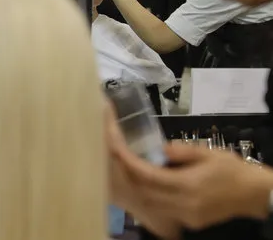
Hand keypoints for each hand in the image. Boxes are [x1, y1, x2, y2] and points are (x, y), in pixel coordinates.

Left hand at [114, 140, 272, 230]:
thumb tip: (158, 149)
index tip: (118, 150)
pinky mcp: (191, 221)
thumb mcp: (207, 152)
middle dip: (129, 176)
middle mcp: (184, 204)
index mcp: (188, 184)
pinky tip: (151, 185)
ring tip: (131, 170)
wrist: (254, 193)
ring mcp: (187, 215)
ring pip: (151, 204)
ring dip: (139, 188)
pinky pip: (164, 210)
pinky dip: (153, 197)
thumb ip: (180, 151)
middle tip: (119, 159)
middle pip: (145, 192)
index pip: (149, 176)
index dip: (130, 164)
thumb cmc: (231, 169)